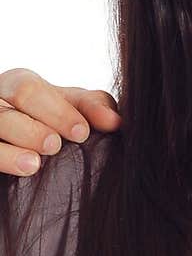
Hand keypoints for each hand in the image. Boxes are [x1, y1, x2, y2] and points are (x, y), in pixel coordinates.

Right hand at [0, 70, 121, 176]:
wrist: (17, 144)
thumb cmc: (49, 122)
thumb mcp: (70, 109)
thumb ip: (93, 108)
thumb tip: (115, 121)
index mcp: (19, 84)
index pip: (31, 89)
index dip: (57, 110)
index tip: (81, 133)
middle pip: (6, 107)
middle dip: (32, 124)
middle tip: (54, 145)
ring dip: (8, 149)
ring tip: (32, 164)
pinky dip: (0, 159)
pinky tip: (17, 171)